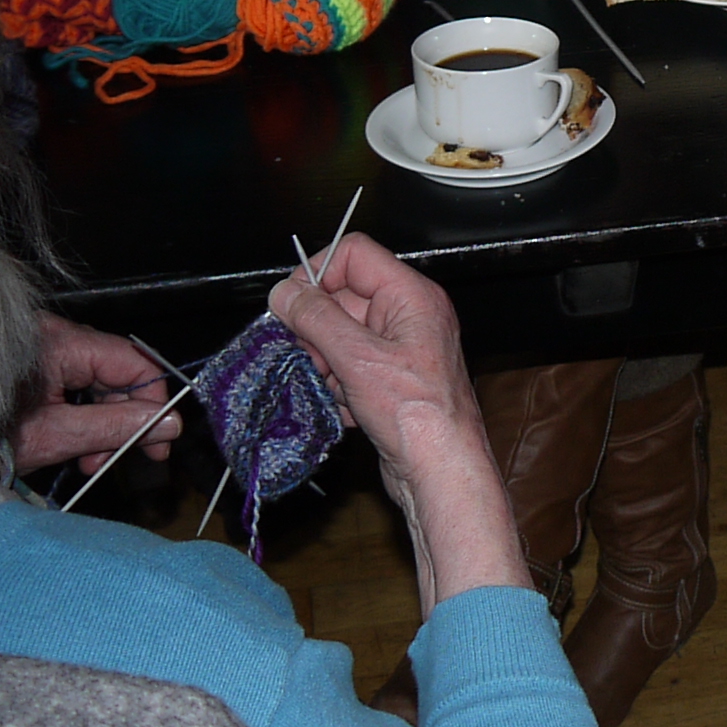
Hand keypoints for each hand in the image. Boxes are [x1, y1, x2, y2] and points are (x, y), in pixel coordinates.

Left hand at [10, 311, 183, 472]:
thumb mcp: (58, 436)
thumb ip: (115, 427)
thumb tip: (166, 423)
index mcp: (58, 344)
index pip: (129, 360)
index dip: (152, 398)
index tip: (161, 434)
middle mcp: (51, 338)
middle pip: (113, 371)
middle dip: (126, 417)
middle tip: (140, 453)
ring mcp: (40, 352)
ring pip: (95, 384)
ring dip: (104, 423)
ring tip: (95, 461)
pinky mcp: (31, 370)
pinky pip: (73, 387)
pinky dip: (82, 417)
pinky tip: (79, 448)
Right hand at [264, 236, 526, 608]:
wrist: (442, 471)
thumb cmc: (419, 416)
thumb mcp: (357, 359)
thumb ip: (316, 319)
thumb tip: (284, 293)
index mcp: (412, 297)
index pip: (354, 255)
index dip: (317, 273)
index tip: (290, 303)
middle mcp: (410, 316)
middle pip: (343, 298)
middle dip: (318, 330)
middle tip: (311, 357)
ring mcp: (402, 349)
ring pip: (342, 336)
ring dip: (326, 362)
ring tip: (335, 388)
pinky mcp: (392, 380)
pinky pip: (349, 366)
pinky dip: (338, 385)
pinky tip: (346, 407)